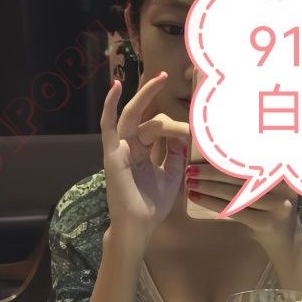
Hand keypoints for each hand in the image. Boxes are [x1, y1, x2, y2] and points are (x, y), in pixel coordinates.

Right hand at [101, 71, 189, 239]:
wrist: (139, 225)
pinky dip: (110, 106)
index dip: (175, 124)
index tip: (193, 129)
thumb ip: (175, 155)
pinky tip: (116, 88)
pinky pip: (109, 126)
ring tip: (157, 78)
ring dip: (144, 96)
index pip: (156, 127)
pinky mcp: (112, 153)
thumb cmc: (152, 205)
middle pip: (143, 115)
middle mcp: (130, 146)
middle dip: (153, 94)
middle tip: (166, 75)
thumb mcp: (172, 175)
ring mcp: (120, 148)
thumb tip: (181, 133)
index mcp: (142, 152)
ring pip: (133, 117)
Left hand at [185, 164, 300, 252]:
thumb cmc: (269, 208)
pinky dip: (212, 203)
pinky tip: (197, 198)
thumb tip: (214, 155)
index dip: (224, 158)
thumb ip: (249, 172)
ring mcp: (277, 205)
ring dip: (208, 187)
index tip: (204, 153)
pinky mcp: (267, 222)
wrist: (286, 241)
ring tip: (190, 183)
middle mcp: (283, 185)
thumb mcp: (266, 186)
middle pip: (239, 176)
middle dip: (211, 172)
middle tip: (190, 170)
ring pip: (234, 193)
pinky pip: (234, 210)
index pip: (247, 160)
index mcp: (282, 170)